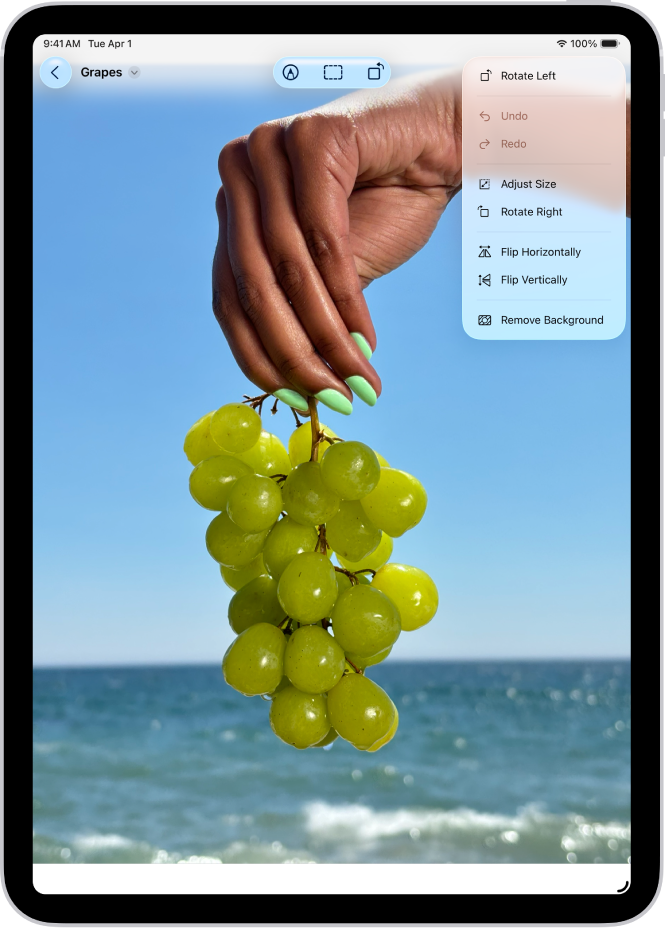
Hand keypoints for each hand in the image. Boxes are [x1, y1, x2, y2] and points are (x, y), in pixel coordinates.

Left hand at [212, 72, 461, 413]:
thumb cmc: (389, 202)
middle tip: (332, 401)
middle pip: (254, 287)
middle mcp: (239, 175)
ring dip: (326, 337)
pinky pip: (324, 240)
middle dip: (296, 356)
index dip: (259, 356)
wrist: (443, 144)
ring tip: (357, 379)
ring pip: (289, 270)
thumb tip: (298, 386)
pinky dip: (346, 299)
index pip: (228, 296)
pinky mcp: (313, 136)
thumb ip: (307, 314)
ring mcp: (269, 148)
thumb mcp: (337, 273)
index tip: (296, 401)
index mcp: (235, 208)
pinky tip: (366, 339)